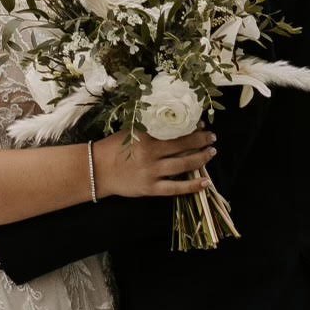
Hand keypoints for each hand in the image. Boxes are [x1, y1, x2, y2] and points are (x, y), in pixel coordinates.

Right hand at [96, 126, 215, 201]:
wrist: (97, 170)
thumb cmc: (113, 148)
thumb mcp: (130, 131)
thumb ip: (149, 127)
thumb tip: (173, 120)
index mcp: (146, 137)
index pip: (175, 131)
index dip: (191, 128)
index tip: (202, 125)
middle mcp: (151, 155)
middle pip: (183, 146)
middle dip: (201, 141)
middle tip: (212, 138)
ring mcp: (152, 173)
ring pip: (183, 165)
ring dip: (200, 159)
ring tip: (211, 153)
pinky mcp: (151, 188)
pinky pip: (175, 188)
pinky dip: (192, 186)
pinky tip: (206, 182)